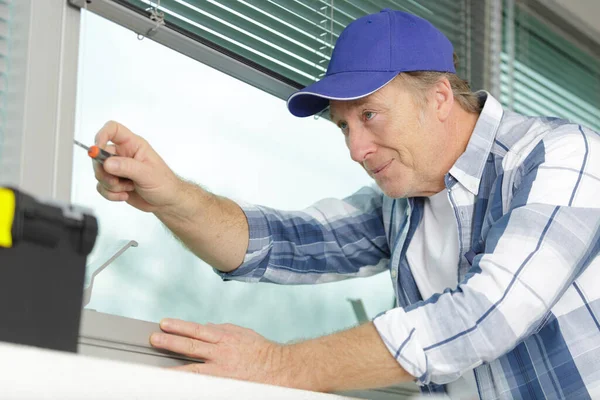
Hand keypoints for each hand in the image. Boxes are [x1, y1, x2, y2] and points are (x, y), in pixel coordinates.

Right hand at [93, 121, 180, 212]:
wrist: (166, 201)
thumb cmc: (164, 183)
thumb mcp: (147, 174)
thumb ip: (127, 167)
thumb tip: (107, 163)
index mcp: (133, 145)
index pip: (113, 130)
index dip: (102, 135)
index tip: (97, 149)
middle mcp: (123, 155)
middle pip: (100, 155)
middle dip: (104, 171)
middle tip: (115, 180)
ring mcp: (118, 169)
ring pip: (99, 173)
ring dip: (110, 185)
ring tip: (127, 188)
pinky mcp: (115, 182)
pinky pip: (101, 187)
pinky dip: (110, 194)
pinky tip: (125, 195)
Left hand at [150, 319, 292, 386]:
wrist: (280, 370)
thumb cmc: (262, 351)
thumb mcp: (242, 333)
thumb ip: (223, 330)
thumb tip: (206, 328)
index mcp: (225, 338)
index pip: (197, 330)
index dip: (179, 326)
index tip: (164, 324)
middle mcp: (221, 354)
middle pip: (191, 347)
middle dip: (170, 342)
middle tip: (153, 339)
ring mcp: (221, 372)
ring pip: (192, 370)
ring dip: (173, 369)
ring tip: (155, 369)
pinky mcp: (223, 385)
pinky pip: (202, 385)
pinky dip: (188, 385)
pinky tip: (174, 386)